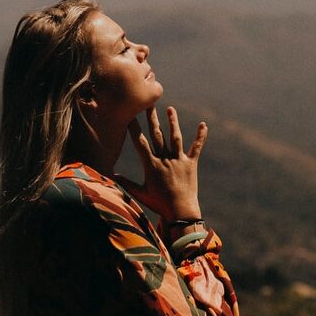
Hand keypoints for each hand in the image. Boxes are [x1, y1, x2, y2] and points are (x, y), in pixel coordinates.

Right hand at [120, 106, 206, 220]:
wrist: (181, 212)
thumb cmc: (159, 204)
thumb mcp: (140, 193)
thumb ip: (126, 183)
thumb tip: (111, 176)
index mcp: (151, 165)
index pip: (140, 143)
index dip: (134, 128)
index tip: (129, 115)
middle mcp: (165, 159)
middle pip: (157, 135)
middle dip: (152, 118)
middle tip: (149, 103)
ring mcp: (179, 160)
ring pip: (175, 137)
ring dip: (173, 122)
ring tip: (170, 109)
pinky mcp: (191, 164)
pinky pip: (196, 148)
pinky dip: (200, 136)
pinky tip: (203, 125)